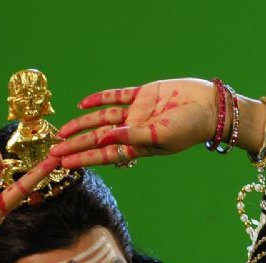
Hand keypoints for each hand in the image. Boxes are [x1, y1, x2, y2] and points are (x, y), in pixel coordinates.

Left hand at [49, 78, 219, 167]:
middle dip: (76, 145)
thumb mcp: (160, 137)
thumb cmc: (190, 128)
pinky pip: (117, 97)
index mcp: (140, 147)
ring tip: (63, 132)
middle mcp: (135, 131)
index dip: (83, 158)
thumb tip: (103, 138)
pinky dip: (100, 99)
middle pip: (99, 139)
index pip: (105, 154)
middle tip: (53, 152)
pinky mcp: (143, 95)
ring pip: (103, 119)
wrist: (211, 107)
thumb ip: (131, 137)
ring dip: (83, 125)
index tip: (63, 164)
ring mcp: (138, 113)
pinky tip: (83, 104)